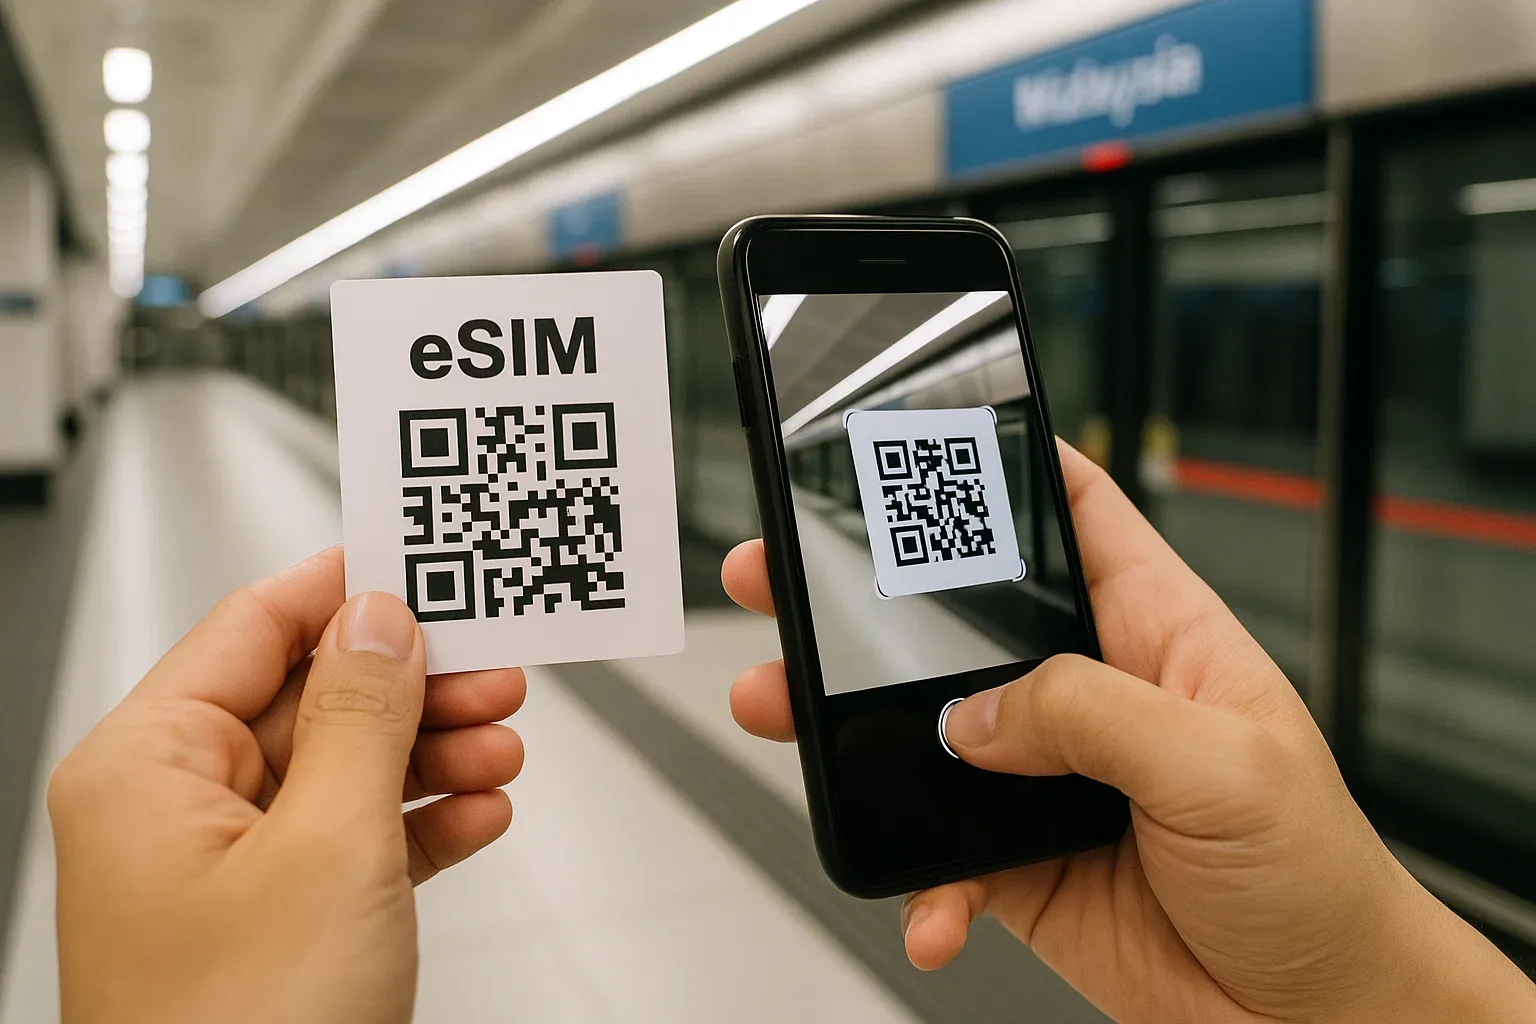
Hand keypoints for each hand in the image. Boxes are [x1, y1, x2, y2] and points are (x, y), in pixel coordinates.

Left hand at [48, 547, 526, 1023]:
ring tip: (503, 749)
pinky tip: (477, 816)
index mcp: (148, 765)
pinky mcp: (277, 921)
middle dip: (415, 686)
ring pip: (346, 769)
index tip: (426, 563)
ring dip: (433, 754)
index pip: (255, 626)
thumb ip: (364, 715)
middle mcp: (177, 808)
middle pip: (314, 697)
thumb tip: (382, 618)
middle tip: (497, 668)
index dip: (348, 589)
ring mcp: (228, 869)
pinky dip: (423, 823)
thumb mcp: (328, 846)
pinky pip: (356, 840)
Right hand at [723, 443, 1535, 1022]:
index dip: (1005, 468)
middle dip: (867, 595)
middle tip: (789, 572)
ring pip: (921, 729)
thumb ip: (1093, 714)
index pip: (1076, 515)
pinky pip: (935, 850)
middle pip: (959, 619)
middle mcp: (1090, 693)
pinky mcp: (1015, 856)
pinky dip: (918, 879)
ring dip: (845, 728)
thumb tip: (977, 714)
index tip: (920, 440)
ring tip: (782, 709)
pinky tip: (930, 901)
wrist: (1307, 1018)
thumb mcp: (1225, 766)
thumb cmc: (1318, 878)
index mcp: (1157, 632)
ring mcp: (1043, 776)